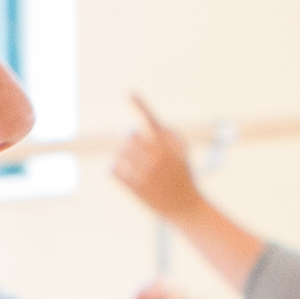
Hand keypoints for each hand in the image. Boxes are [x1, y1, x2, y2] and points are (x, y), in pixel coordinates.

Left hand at [107, 94, 209, 225]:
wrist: (186, 206)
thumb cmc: (183, 176)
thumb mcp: (183, 153)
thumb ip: (170, 135)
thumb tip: (155, 122)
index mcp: (168, 147)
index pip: (152, 121)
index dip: (141, 105)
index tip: (130, 92)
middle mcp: (156, 158)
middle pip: (129, 136)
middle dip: (128, 139)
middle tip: (131, 145)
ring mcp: (145, 174)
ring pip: (120, 153)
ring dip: (120, 153)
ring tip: (127, 159)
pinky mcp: (136, 188)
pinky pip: (114, 170)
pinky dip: (113, 167)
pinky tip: (118, 169)